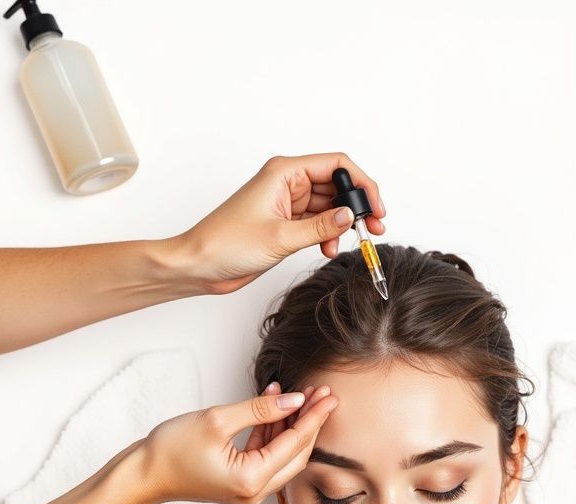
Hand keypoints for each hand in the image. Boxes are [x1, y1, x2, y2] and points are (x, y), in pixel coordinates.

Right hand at [134, 383, 337, 503]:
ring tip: (299, 393)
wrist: (143, 474)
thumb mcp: (218, 419)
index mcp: (252, 479)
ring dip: (291, 423)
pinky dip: (272, 430)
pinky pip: (266, 454)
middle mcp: (255, 490)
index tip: (328, 396)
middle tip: (320, 393)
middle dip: (309, 420)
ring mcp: (247, 488)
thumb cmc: (172, 449)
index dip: (314, 417)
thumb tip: (293, 399)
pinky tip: (272, 403)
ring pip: (282, 453)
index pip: (295, 444)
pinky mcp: (239, 480)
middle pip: (296, 452)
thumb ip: (261, 410)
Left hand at [172, 153, 386, 293]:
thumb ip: (321, 226)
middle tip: (374, 228)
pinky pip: (318, 222)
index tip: (376, 207)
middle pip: (336, 185)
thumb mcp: (281, 236)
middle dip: (357, 206)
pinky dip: (328, 234)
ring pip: (329, 206)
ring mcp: (287, 203)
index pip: (336, 164)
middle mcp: (287, 183)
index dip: (361, 183)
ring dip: (343, 224)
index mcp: (284, 172)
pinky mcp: (285, 222)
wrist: (199, 266)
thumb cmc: (225, 243)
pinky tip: (328, 248)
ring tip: (352, 242)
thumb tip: (352, 216)